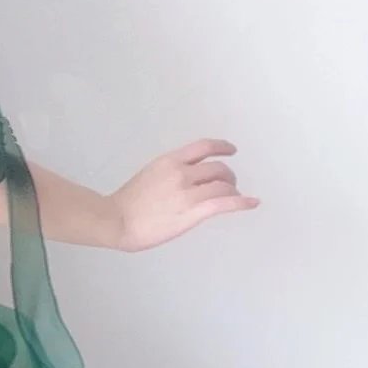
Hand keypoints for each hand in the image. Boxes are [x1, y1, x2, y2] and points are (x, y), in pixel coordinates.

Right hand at [109, 139, 258, 251]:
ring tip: (233, 197)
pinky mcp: (193, 211)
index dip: (222, 146)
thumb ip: (169, 174)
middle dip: (228, 176)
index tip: (231, 150)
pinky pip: (224, 203)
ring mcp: (188, 192)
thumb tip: (184, 181)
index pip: (203, 147)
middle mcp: (182, 172)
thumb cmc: (125, 205)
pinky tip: (252, 203)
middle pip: (217, 168)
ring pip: (223, 185)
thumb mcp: (149, 176)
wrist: (115, 221)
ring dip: (232, 190)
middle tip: (229, 185)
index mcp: (170, 161)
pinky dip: (242, 202)